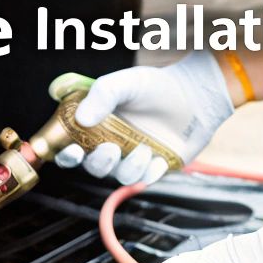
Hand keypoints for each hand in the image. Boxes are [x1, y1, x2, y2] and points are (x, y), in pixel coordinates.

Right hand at [52, 49, 234, 184]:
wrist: (196, 95)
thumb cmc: (157, 86)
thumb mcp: (126, 82)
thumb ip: (102, 94)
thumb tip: (82, 118)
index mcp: (97, 126)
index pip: (71, 147)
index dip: (66, 154)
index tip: (72, 150)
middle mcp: (112, 145)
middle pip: (93, 167)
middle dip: (99, 162)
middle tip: (111, 148)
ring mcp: (133, 158)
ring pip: (120, 176)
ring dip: (129, 166)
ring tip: (145, 147)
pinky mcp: (154, 168)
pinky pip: (145, 181)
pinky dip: (150, 171)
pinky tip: (159, 156)